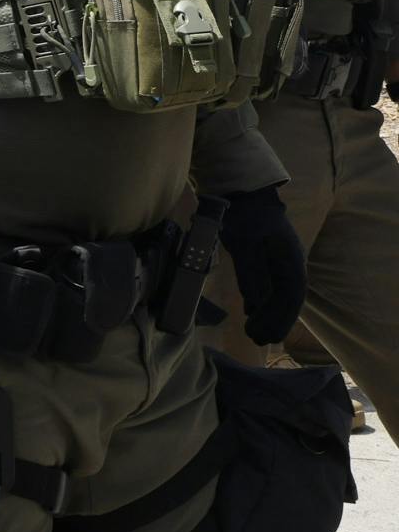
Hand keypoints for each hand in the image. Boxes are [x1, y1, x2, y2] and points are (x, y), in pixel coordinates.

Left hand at [214, 185, 307, 347]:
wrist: (242, 191)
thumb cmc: (244, 214)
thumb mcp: (244, 241)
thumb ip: (251, 271)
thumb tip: (257, 302)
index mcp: (290, 259)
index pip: (291, 295)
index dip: (281, 318)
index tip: (267, 335)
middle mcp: (289, 262)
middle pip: (287, 298)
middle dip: (274, 321)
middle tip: (257, 340)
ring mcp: (278, 260)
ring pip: (277, 294)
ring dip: (268, 314)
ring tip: (253, 333)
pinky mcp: (265, 258)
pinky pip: (267, 285)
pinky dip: (260, 301)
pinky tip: (250, 313)